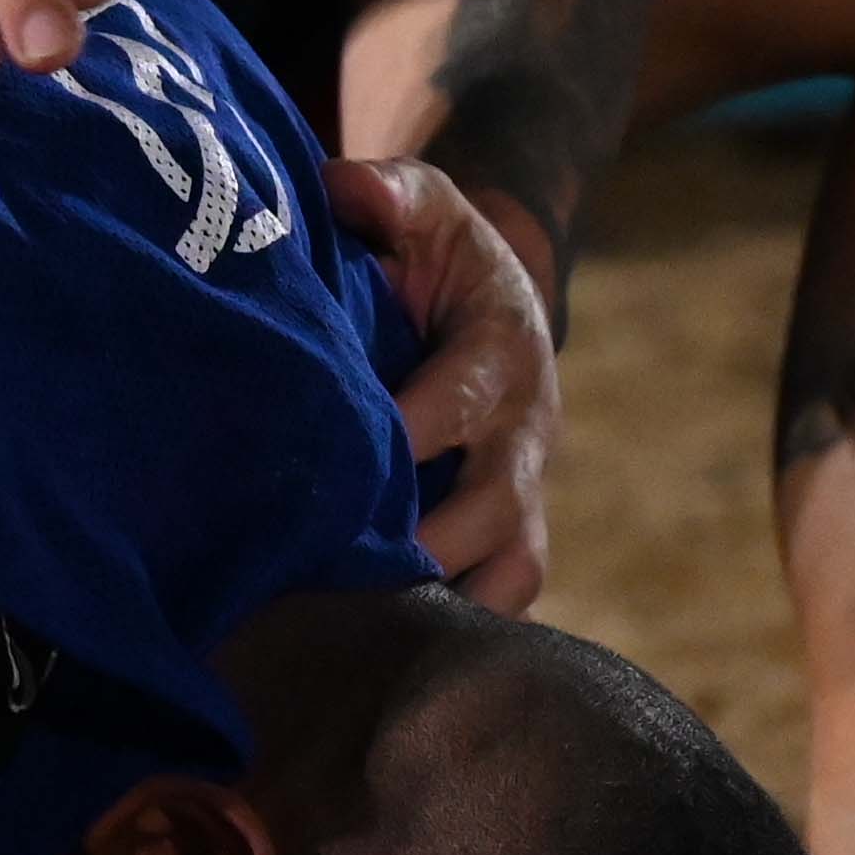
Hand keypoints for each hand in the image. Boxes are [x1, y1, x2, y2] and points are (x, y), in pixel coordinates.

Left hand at [327, 158, 559, 614]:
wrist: (490, 299)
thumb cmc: (434, 254)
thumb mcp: (422, 206)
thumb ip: (389, 194)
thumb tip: (349, 190)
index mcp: (500, 353)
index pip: (455, 406)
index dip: (399, 440)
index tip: (336, 469)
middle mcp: (522, 435)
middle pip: (490, 510)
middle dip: (419, 545)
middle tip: (332, 575)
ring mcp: (521, 495)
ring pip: (507, 572)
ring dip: (443, 605)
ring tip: (355, 638)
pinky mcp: (509, 538)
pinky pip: (502, 601)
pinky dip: (456, 636)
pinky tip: (379, 664)